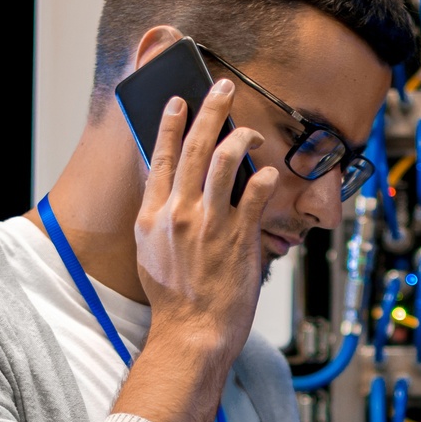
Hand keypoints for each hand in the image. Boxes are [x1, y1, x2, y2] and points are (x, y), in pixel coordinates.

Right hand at [132, 80, 280, 363]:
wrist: (192, 333)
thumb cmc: (174, 300)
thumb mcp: (150, 254)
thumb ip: (158, 218)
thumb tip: (169, 191)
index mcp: (152, 216)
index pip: (161, 157)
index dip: (171, 125)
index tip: (179, 102)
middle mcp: (178, 213)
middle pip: (195, 147)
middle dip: (210, 110)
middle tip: (222, 88)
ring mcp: (209, 222)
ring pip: (225, 160)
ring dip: (241, 137)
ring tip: (252, 132)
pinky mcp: (238, 236)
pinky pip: (255, 193)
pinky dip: (264, 179)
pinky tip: (270, 175)